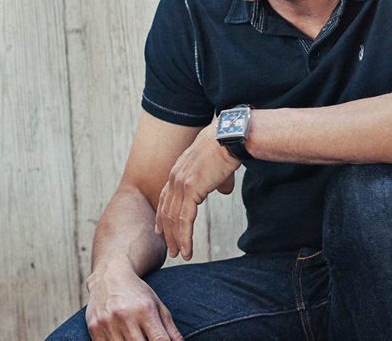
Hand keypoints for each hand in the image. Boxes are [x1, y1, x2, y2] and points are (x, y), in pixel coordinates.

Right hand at [85, 262, 183, 340]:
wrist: (109, 275)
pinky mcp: (94, 327)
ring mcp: (107, 322)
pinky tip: (121, 339)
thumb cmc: (136, 292)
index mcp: (145, 310)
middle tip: (146, 340)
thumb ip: (171, 330)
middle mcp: (125, 316)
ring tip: (134, 338)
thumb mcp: (157, 306)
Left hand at [153, 119, 240, 259]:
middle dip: (168, 233)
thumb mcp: (217, 167)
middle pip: (166, 210)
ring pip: (173, 219)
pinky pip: (184, 220)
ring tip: (180, 254)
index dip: (162, 216)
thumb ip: (216, 180)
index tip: (162, 231)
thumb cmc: (227, 148)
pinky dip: (185, 237)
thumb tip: (223, 191)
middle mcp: (175, 177)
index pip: (165, 197)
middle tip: (171, 250)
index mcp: (179, 170)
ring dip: (176, 240)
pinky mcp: (191, 190)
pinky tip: (188, 250)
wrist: (230, 137)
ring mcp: (181, 184)